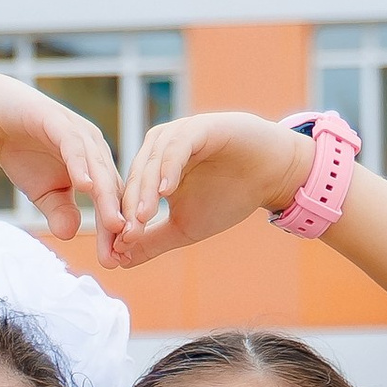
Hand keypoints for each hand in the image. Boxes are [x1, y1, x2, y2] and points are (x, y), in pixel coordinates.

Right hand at [0, 74, 126, 244]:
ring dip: (107, 197)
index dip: (113, 233)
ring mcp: (78, 132)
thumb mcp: (42, 192)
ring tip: (114, 224)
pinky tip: (85, 186)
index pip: (110, 203)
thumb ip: (60, 211)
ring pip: (98, 169)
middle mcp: (93, 147)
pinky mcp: (58, 122)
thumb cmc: (21, 153)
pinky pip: (73, 146)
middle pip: (112, 188)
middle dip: (119, 221)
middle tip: (124, 249)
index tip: (117, 262)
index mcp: (95, 164)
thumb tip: (71, 235)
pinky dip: (80, 165)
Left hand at [105, 112, 311, 270]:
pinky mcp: (198, 127)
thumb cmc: (228, 196)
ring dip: (146, 189)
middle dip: (128, 208)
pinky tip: (166, 191)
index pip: (128, 194)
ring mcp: (178, 134)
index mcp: (152, 168)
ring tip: (142, 216)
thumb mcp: (185, 227)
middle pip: (136, 177)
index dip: (122, 221)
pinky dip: (169, 167)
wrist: (270, 174)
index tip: (116, 249)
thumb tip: (121, 259)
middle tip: (126, 235)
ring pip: (152, 160)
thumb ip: (153, 241)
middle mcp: (160, 148)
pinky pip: (177, 146)